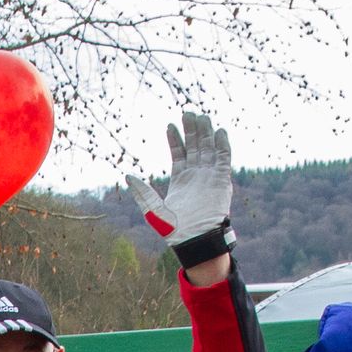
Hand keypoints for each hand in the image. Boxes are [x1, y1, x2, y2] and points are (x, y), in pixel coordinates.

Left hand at [124, 112, 233, 242]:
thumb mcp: (152, 210)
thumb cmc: (174, 230)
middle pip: (195, 146)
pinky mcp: (222, 181)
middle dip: (192, 129)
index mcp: (180, 180)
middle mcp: (196, 175)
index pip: (179, 153)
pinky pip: (223, 159)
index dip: (175, 139)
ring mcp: (209, 177)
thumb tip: (127, 176)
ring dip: (206, 133)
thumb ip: (142, 192)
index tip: (170, 124)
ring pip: (209, 149)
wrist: (195, 240)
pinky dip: (222, 145)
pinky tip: (219, 132)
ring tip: (202, 116)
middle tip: (188, 111)